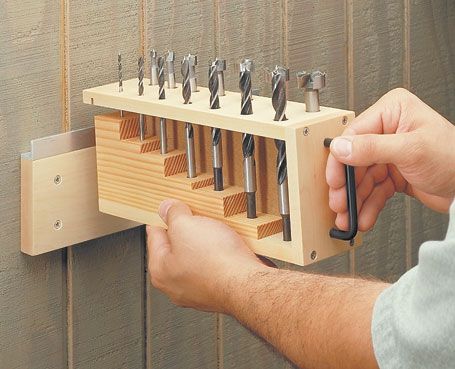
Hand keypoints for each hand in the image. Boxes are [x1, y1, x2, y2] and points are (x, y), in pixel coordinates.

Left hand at [147, 199, 263, 312]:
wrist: (249, 283)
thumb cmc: (217, 262)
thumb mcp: (186, 225)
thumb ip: (173, 214)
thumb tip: (167, 208)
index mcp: (161, 270)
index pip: (154, 235)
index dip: (163, 217)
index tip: (171, 209)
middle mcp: (177, 285)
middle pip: (177, 247)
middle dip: (187, 231)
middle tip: (197, 219)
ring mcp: (199, 290)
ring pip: (198, 257)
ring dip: (206, 242)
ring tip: (216, 233)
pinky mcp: (219, 290)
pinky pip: (216, 266)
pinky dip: (221, 255)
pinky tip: (228, 247)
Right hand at [326, 88, 454, 231]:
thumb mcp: (411, 149)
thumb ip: (371, 147)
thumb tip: (340, 147)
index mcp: (392, 112)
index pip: (354, 134)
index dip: (340, 160)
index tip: (334, 180)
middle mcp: (389, 130)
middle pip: (355, 159)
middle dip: (347, 186)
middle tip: (339, 203)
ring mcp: (390, 153)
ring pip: (362, 178)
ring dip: (355, 200)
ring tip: (349, 217)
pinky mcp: (394, 173)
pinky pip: (374, 190)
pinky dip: (368, 205)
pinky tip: (364, 216)